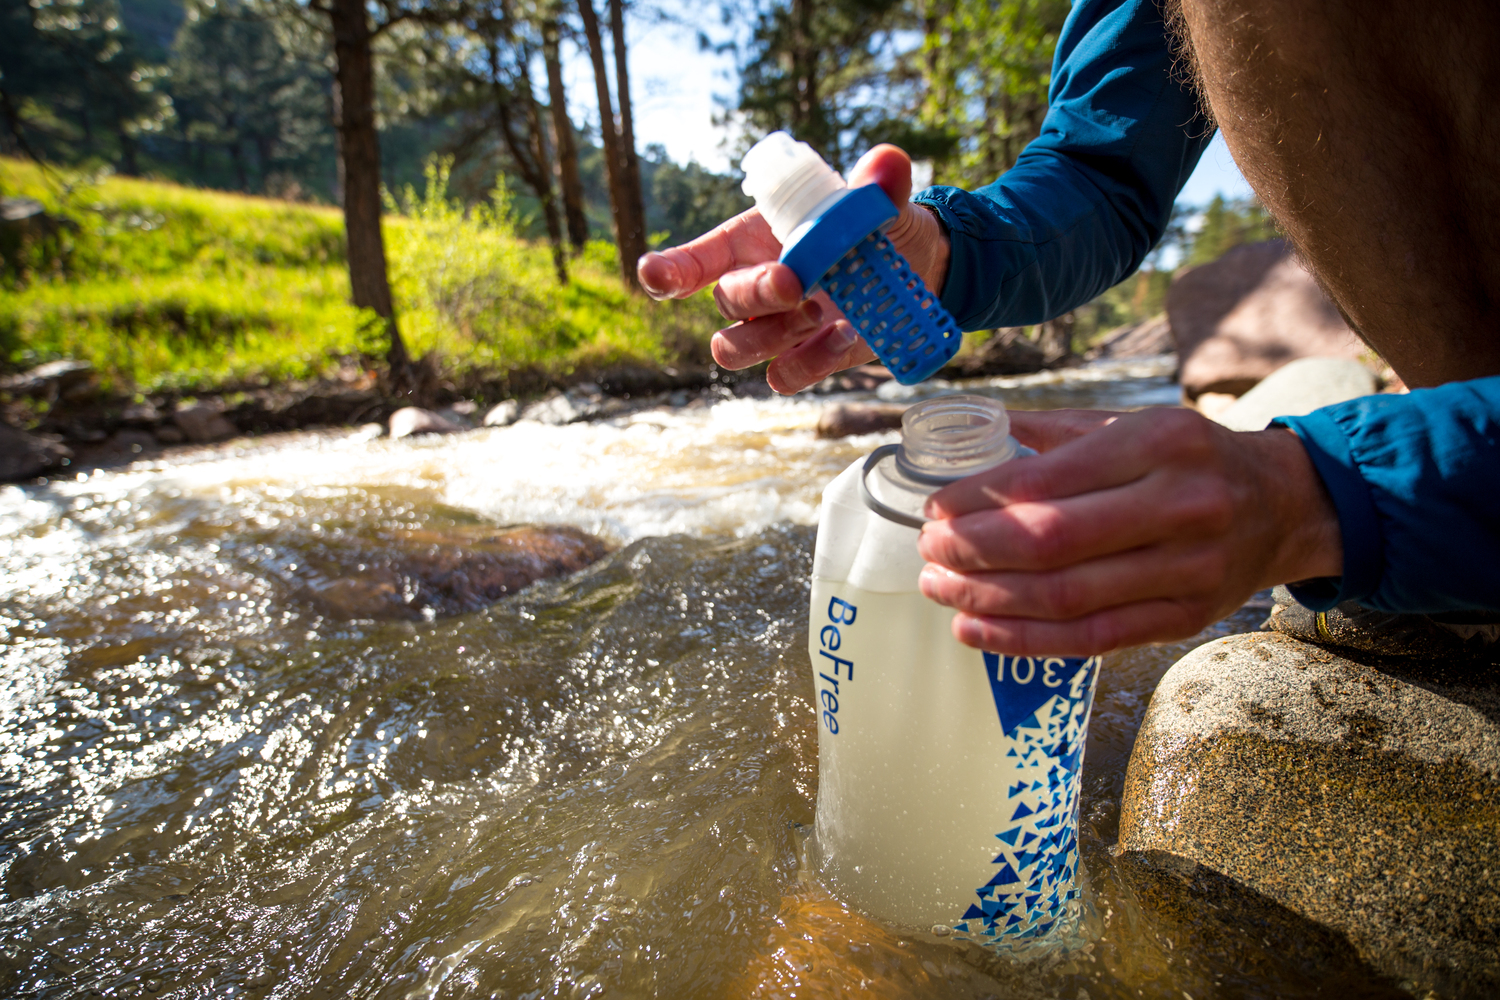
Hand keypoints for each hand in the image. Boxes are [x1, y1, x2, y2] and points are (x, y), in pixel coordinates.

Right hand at [636, 145, 951, 393]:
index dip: (669, 269)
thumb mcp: (877, 201)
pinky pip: (782, 376)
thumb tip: (888, 162)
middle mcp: (753, 288)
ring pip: (734, 349)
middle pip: (724, 301)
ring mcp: (775, 330)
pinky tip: (841, 338)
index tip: (654, 274)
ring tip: (818, 310)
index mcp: (752, 241)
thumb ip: (876, 183)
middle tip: (794, 281)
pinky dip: (808, 363)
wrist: (916, 271)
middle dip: (754, 293)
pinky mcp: (805, 359)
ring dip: (771, 334)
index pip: (694, 259)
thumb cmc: (876, 227)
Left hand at [915, 407, 1344, 655]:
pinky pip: (1090, 639)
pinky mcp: (1184, 618)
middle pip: (1051, 542)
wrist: (1284, 506)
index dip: (978, 501)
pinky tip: (974, 628)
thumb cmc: (1189, 459)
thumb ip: (1053, 431)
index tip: (934, 508)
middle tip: (928, 548)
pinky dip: (1023, 639)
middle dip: (973, 549)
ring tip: (938, 587)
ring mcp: (1187, 569)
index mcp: (1158, 443)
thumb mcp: (1134, 424)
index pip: (1047, 481)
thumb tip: (967, 425)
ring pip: (1065, 598)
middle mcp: (1179, 505)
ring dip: (986, 598)